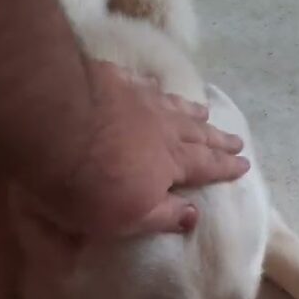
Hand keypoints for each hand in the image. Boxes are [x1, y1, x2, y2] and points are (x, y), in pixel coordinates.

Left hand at [39, 61, 250, 237]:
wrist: (53, 125)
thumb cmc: (89, 185)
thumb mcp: (128, 218)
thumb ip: (164, 215)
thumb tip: (196, 214)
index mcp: (170, 163)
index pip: (206, 167)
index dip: (225, 168)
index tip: (245, 164)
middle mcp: (162, 127)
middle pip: (196, 133)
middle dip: (217, 139)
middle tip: (237, 140)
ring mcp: (137, 99)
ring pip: (173, 105)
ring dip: (191, 111)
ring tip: (205, 111)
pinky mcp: (111, 80)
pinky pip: (140, 83)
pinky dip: (152, 87)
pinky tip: (154, 86)